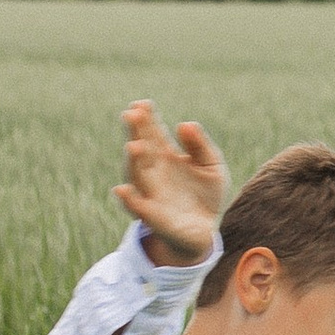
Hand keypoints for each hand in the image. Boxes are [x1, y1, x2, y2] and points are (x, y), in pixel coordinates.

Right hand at [115, 101, 227, 264]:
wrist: (205, 231)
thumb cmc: (206, 194)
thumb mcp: (212, 165)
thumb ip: (200, 145)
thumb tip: (185, 124)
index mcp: (166, 155)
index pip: (153, 133)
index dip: (146, 118)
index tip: (142, 104)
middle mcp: (153, 171)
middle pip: (141, 149)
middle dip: (136, 132)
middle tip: (133, 114)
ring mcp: (150, 192)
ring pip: (136, 175)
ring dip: (133, 161)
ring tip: (134, 145)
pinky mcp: (152, 216)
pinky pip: (138, 207)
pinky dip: (129, 200)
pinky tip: (122, 190)